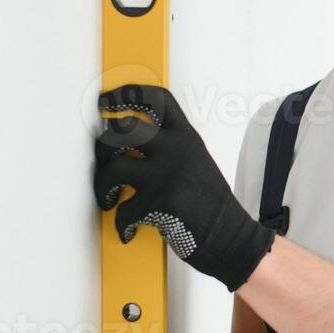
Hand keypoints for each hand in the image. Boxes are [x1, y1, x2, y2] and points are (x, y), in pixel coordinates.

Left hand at [93, 83, 274, 291]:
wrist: (231, 237)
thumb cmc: (213, 205)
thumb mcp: (198, 162)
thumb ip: (171, 148)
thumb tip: (131, 145)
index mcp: (186, 137)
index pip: (155, 99)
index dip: (125, 94)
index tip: (106, 101)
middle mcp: (176, 150)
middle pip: (122, 129)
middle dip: (102, 146)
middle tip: (103, 160)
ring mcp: (165, 176)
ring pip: (113, 167)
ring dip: (102, 185)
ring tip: (107, 197)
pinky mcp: (157, 204)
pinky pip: (123, 210)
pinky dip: (122, 223)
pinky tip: (128, 228)